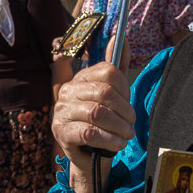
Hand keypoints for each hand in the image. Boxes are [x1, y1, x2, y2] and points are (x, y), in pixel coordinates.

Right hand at [52, 62, 134, 192]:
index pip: (107, 71)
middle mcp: (67, 90)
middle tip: (131, 124)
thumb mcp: (113, 94)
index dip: (124, 88)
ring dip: (119, 127)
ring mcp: (61, 111)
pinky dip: (109, 139)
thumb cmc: (103, 123)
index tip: (129, 104)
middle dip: (124, 111)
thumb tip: (119, 36)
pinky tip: (117, 144)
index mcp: (81, 78)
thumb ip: (116, 66)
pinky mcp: (60, 131)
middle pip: (104, 92)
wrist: (90, 156)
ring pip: (97, 113)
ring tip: (126, 135)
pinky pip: (89, 132)